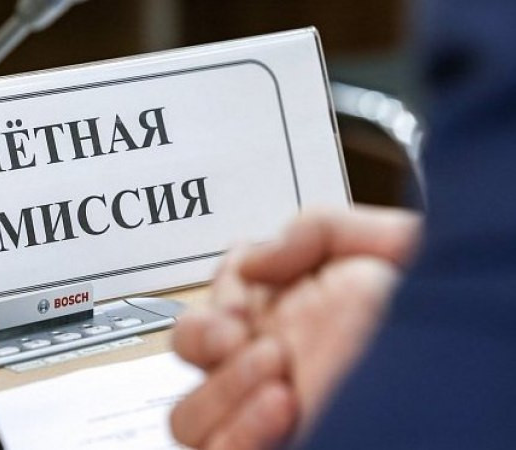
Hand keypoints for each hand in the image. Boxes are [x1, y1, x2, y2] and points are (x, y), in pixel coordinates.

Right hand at [170, 206, 420, 448]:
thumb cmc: (445, 317)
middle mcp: (275, 361)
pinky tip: (282, 405)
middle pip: (190, 352)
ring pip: (190, 414)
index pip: (219, 293)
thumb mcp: (388, 245)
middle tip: (236, 333)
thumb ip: (318, 228)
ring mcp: (272, 411)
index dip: (219, 285)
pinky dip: (236, 431)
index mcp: (293, 309)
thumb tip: (254, 261)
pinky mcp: (279, 446)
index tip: (245, 289)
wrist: (476, 372)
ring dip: (219, 388)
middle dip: (200, 336)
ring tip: (276, 372)